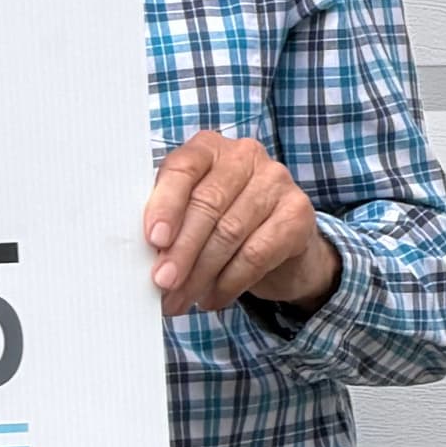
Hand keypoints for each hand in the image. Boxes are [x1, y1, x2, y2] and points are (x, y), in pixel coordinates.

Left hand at [146, 131, 339, 316]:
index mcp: (208, 147)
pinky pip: (257, 254)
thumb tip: (147, 255)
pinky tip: (213, 298)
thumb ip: (170, 220)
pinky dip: (230, 282)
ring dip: (201, 273)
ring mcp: (276, 181)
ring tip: (181, 298)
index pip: (182, 168)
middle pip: (206, 204)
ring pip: (230, 232)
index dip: (165, 205)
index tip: (153, 240)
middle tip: (163, 282)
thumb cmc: (222, 220)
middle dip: (181, 249)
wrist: (281, 242)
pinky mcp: (298, 213)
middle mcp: (244, 155)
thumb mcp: (192, 211)